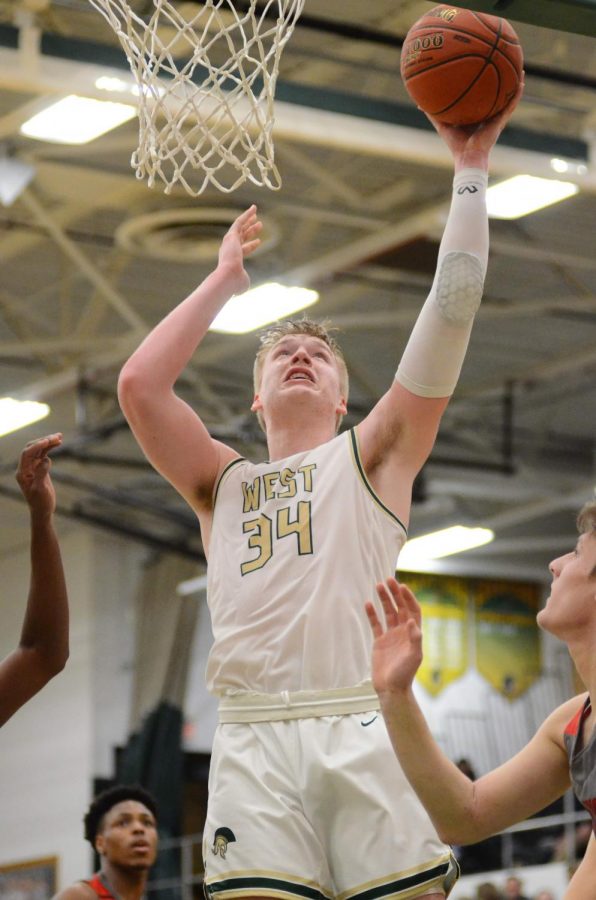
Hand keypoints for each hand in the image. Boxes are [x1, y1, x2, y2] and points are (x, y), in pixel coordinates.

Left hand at [15, 433, 61, 518]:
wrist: (42, 510)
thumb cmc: (40, 502)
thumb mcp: (40, 489)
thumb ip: (41, 473)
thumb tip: (46, 460)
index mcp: (22, 473)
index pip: (26, 454)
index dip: (36, 446)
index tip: (47, 441)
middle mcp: (26, 468)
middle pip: (32, 449)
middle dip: (43, 441)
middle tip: (57, 437)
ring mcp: (32, 467)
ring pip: (39, 450)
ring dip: (48, 442)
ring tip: (60, 437)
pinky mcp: (40, 468)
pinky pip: (44, 454)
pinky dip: (50, 448)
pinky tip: (58, 443)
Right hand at [217, 205, 262, 294]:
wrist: (228, 277)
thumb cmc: (235, 283)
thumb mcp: (243, 283)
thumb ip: (244, 281)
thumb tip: (244, 284)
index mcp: (232, 260)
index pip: (243, 250)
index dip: (251, 245)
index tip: (259, 241)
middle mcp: (229, 249)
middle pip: (241, 237)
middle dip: (250, 230)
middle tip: (258, 224)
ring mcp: (230, 242)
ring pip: (240, 227)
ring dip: (249, 221)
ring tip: (257, 215)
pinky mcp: (231, 236)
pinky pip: (239, 222)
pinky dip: (247, 215)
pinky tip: (254, 209)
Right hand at [365, 577, 422, 695]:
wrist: (391, 689)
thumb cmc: (405, 674)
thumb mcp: (414, 656)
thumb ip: (415, 639)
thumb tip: (411, 621)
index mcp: (413, 633)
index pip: (413, 610)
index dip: (408, 598)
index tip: (401, 587)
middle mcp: (403, 632)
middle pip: (400, 607)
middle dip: (395, 593)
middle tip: (388, 580)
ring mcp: (391, 636)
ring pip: (388, 612)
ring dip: (384, 599)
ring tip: (378, 586)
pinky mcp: (380, 641)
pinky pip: (376, 624)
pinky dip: (372, 614)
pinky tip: (368, 604)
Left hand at [426, 77, 524, 169]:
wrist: (467, 157)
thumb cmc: (455, 145)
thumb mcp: (442, 124)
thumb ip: (433, 113)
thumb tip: (420, 103)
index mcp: (477, 115)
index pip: (480, 98)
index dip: (482, 85)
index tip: (482, 70)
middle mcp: (488, 115)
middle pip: (496, 94)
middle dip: (500, 80)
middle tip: (503, 63)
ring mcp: (497, 118)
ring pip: (508, 98)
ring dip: (514, 84)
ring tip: (519, 68)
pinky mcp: (501, 122)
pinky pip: (511, 105)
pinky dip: (517, 94)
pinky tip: (521, 81)